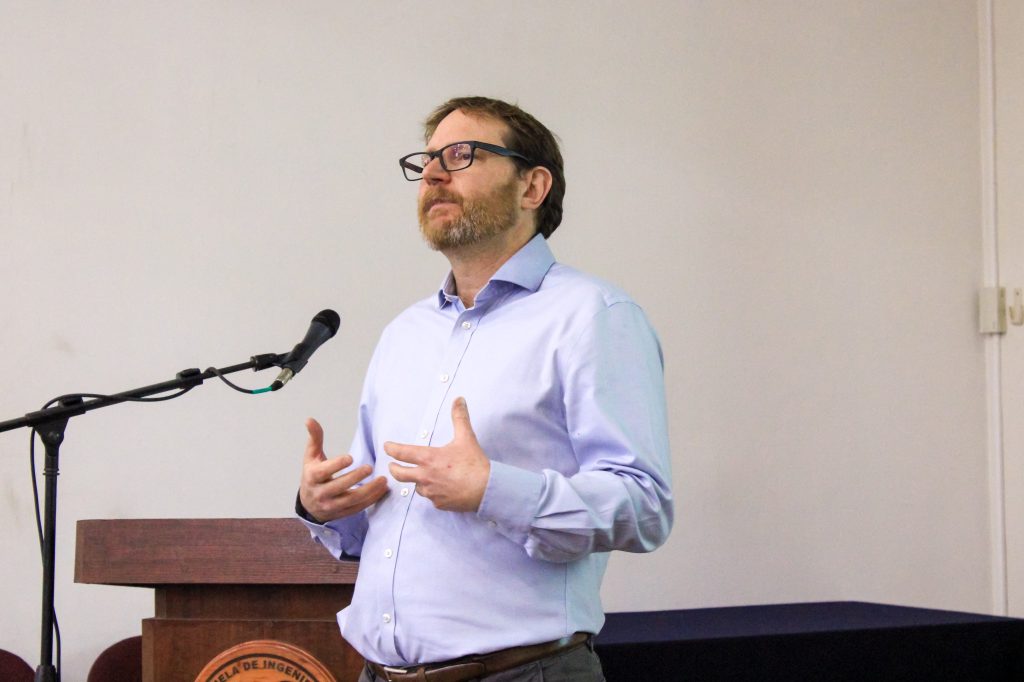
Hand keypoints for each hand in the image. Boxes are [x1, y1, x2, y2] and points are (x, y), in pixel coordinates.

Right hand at [299, 418, 387, 522]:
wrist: (309, 503)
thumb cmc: (313, 475)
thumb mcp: (311, 457)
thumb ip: (315, 438)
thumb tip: (309, 419)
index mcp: (312, 477)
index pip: (323, 472)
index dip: (336, 465)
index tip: (350, 457)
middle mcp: (320, 493)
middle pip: (339, 486)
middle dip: (355, 477)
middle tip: (369, 467)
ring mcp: (332, 506)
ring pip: (352, 499)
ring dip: (369, 490)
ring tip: (383, 480)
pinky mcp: (342, 513)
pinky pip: (359, 507)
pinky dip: (372, 499)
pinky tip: (382, 489)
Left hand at [385, 397, 490, 511]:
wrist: (486, 489)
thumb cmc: (474, 464)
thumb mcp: (466, 437)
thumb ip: (459, 418)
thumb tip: (458, 399)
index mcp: (428, 458)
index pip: (402, 453)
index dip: (391, 449)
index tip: (386, 446)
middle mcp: (424, 476)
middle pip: (399, 474)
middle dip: (393, 469)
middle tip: (392, 466)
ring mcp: (430, 492)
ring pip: (416, 487)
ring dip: (417, 481)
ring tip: (423, 477)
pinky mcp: (438, 503)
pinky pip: (431, 497)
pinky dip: (433, 492)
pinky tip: (441, 489)